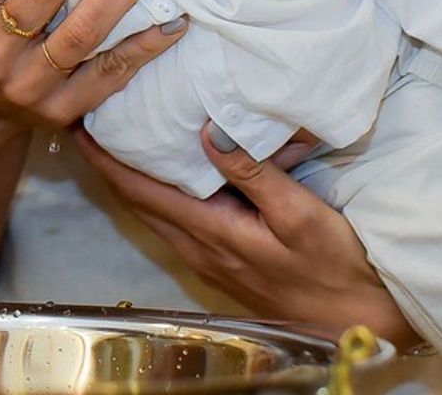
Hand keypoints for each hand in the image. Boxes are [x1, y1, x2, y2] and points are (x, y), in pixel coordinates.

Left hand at [73, 124, 420, 348]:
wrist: (362, 322)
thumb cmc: (336, 268)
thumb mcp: (301, 215)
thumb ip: (255, 173)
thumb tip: (208, 132)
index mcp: (211, 232)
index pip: (141, 191)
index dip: (105, 159)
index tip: (78, 125)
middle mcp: (200, 247)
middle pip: (137, 201)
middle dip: (108, 162)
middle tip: (88, 118)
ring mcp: (211, 256)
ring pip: (154, 210)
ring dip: (130, 175)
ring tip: (116, 136)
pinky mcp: (226, 257)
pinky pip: (177, 217)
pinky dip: (158, 189)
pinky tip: (166, 170)